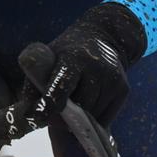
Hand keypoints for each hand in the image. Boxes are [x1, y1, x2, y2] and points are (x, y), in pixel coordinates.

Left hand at [20, 2, 147, 126]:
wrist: (102, 38)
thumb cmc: (65, 54)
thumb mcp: (46, 61)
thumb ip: (34, 88)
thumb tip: (32, 118)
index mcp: (72, 58)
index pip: (61, 86)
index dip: (50, 105)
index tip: (41, 118)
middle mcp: (96, 67)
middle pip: (79, 106)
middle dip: (66, 115)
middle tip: (57, 111)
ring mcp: (113, 78)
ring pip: (92, 115)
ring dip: (80, 117)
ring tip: (75, 101)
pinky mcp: (124, 89)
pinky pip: (105, 118)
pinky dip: (94, 118)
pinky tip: (89, 102)